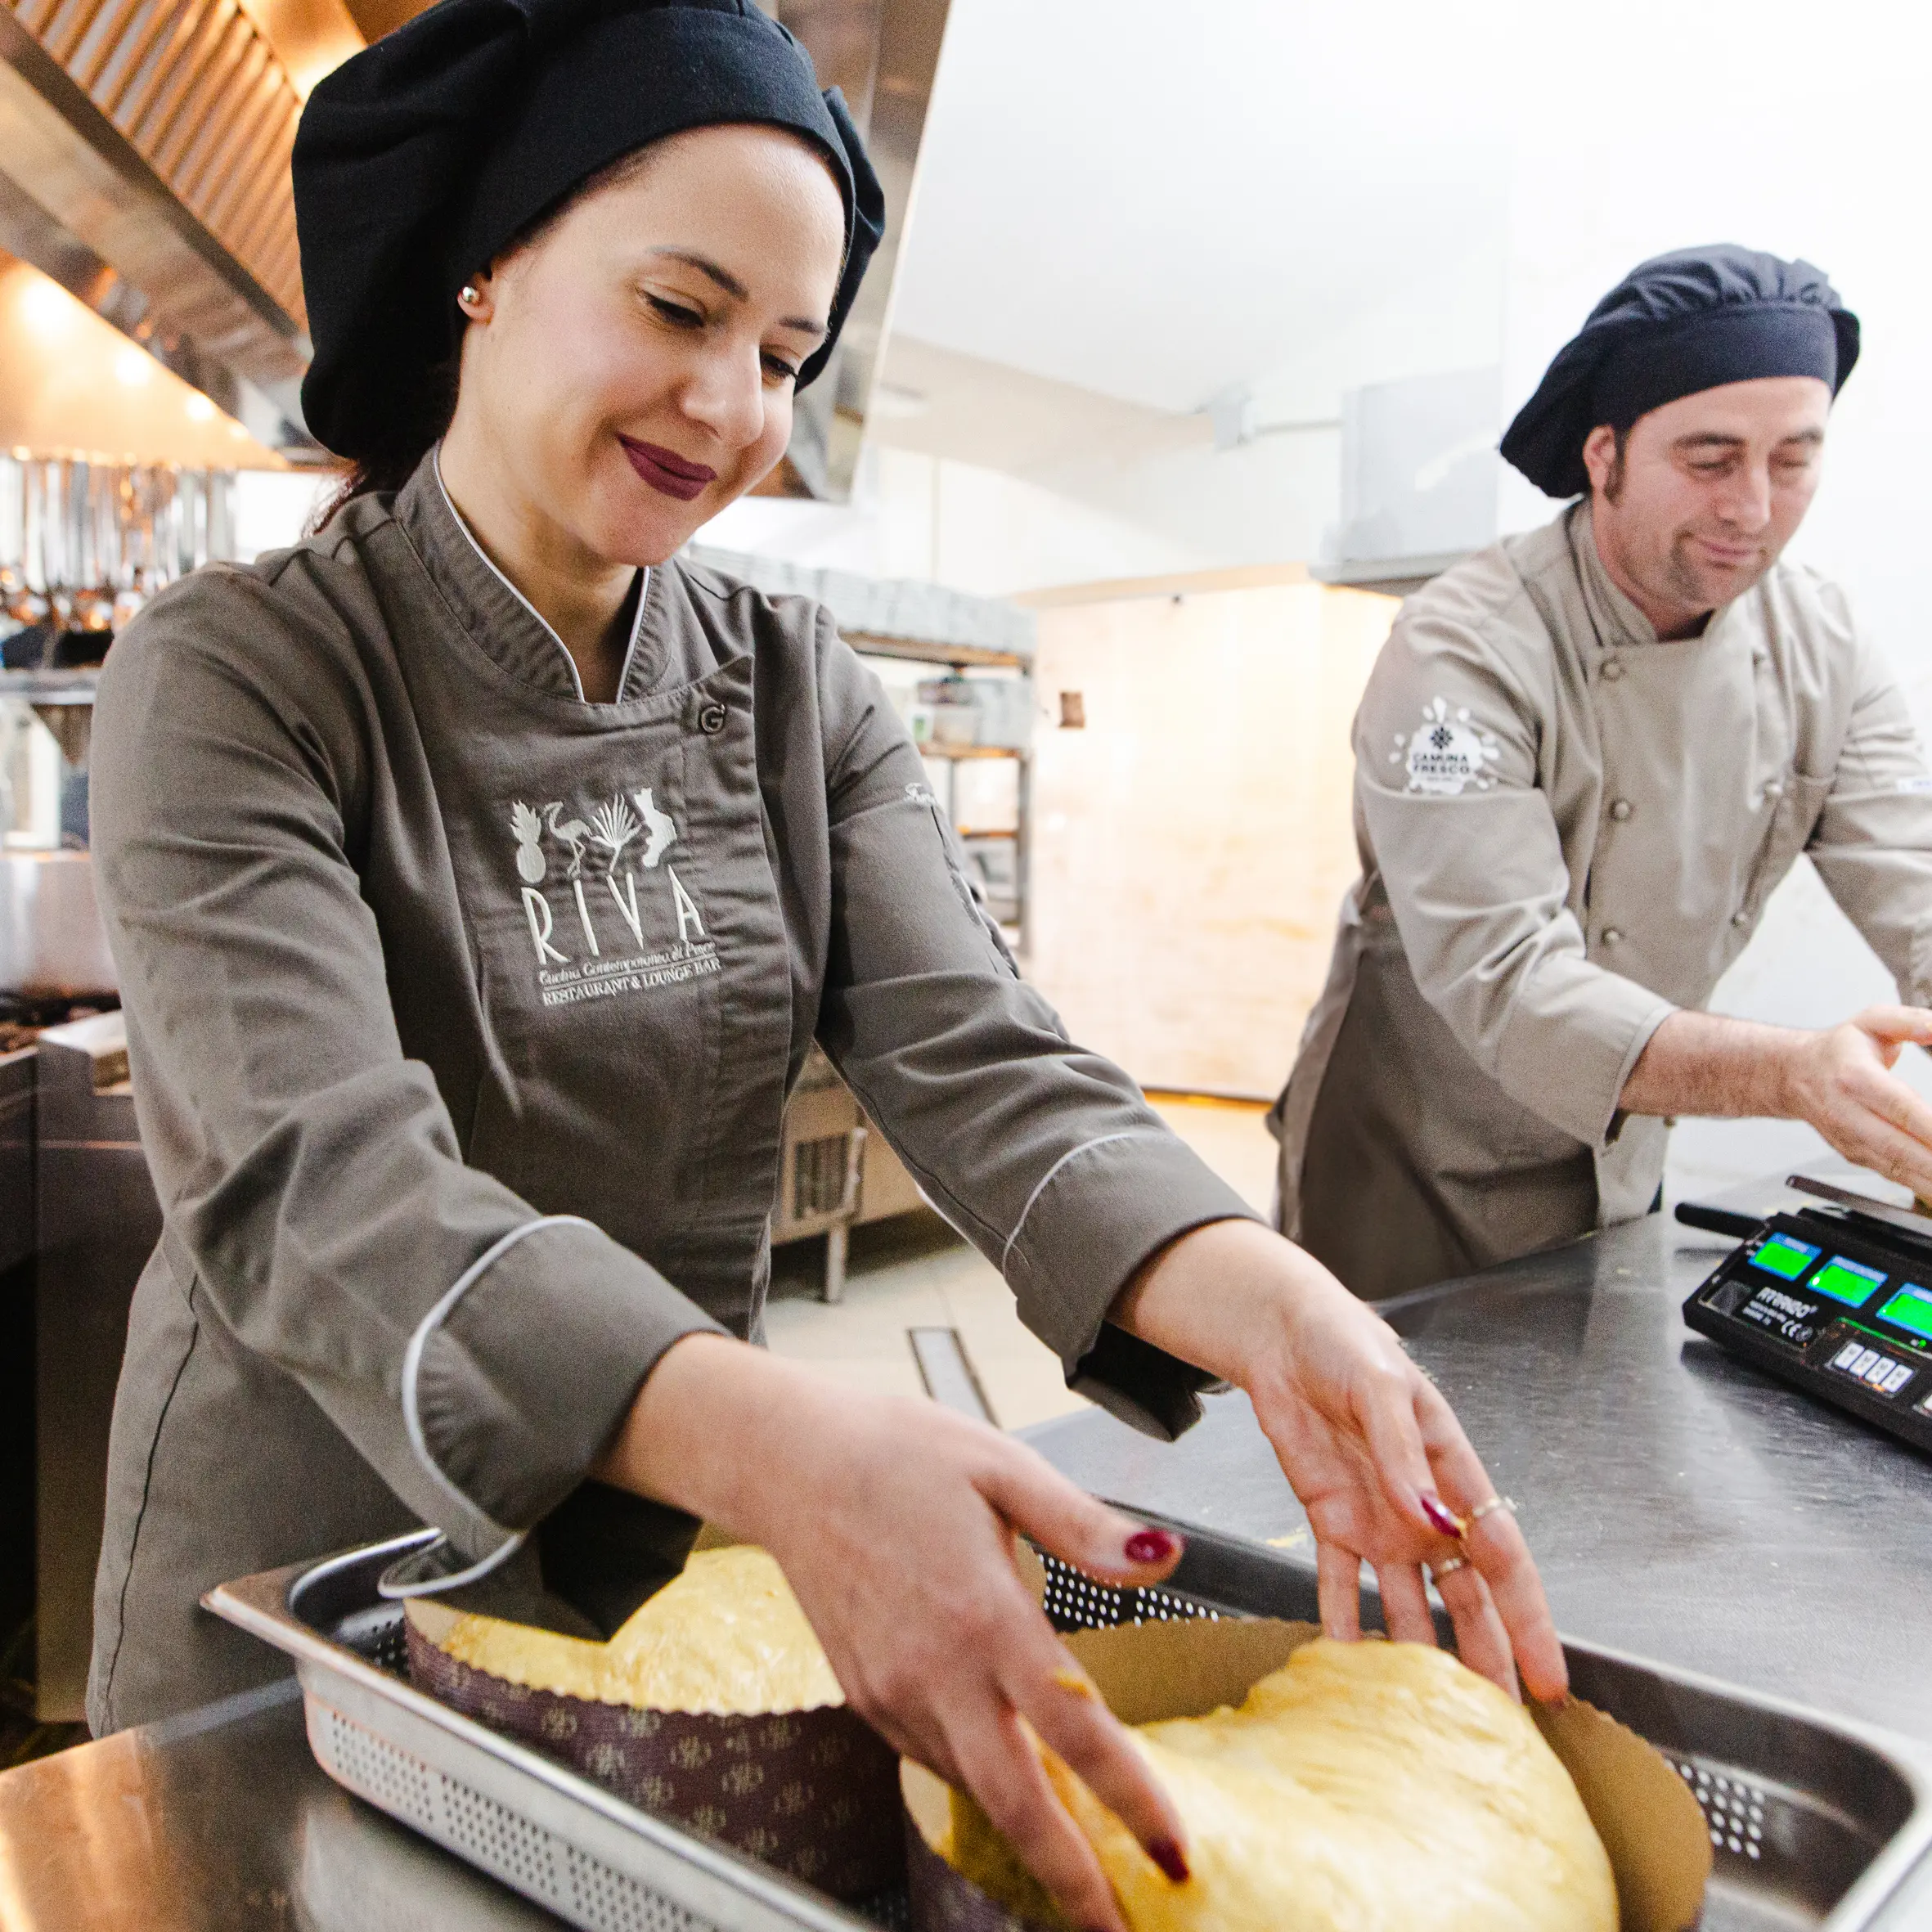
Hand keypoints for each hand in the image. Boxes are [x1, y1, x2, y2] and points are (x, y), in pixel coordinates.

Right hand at [597, 1336, 1191, 1931]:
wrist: (788, 1461)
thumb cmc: (898, 1452)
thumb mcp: (1001, 1465)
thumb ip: (1085, 1526)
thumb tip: (1165, 1555)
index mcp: (982, 1612)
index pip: (1073, 1729)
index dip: (1131, 1800)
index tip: (1174, 1853)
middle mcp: (935, 1668)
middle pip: (1013, 1802)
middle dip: (1071, 1878)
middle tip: (1118, 1926)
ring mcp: (892, 1690)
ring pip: (972, 1786)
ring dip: (1028, 1833)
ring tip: (1082, 1864)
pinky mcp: (865, 1694)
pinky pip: (932, 1757)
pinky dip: (978, 1781)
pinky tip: (1008, 1776)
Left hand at [1114, 1219, 1567, 1704]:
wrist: (1284, 1336)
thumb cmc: (1346, 1346)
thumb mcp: (1381, 1390)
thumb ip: (1404, 1456)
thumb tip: (1432, 1520)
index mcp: (1453, 1475)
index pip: (1504, 1558)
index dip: (1529, 1620)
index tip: (1549, 1676)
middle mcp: (1424, 1510)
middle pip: (1466, 1598)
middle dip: (1487, 1658)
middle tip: (1501, 1723)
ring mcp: (1380, 1521)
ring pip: (1410, 1605)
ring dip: (1420, 1654)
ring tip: (1431, 1714)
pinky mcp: (1331, 1521)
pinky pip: (1341, 1586)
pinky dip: (1344, 1625)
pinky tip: (1349, 1667)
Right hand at [1780, 1007, 1931, 1200]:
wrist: (1792, 1075)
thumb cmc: (1837, 1050)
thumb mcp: (1872, 1020)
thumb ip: (1908, 1021)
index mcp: (1855, 1077)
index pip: (1899, 1106)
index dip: (1930, 1127)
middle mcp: (1848, 1112)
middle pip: (1898, 1146)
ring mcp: (1850, 1138)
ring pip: (1895, 1167)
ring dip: (1928, 1181)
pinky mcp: (1855, 1154)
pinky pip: (1890, 1174)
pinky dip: (1919, 1186)